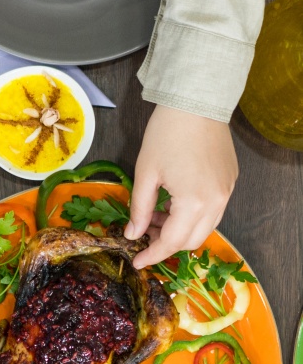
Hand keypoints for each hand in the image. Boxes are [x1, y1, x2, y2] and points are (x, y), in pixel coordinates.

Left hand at [126, 105, 237, 269]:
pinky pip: (212, 210)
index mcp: (194, 202)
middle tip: (142, 233)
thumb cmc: (166, 134)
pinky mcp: (229, 181)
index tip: (137, 261)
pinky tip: (172, 204)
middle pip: (192, 240)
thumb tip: (133, 234)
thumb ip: (139, 209)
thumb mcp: (145, 174)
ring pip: (204, 227)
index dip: (152, 254)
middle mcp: (217, 201)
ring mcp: (227, 191)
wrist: (197, 102)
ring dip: (179, 230)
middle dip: (165, 243)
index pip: (172, 242)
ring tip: (154, 216)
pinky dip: (192, 216)